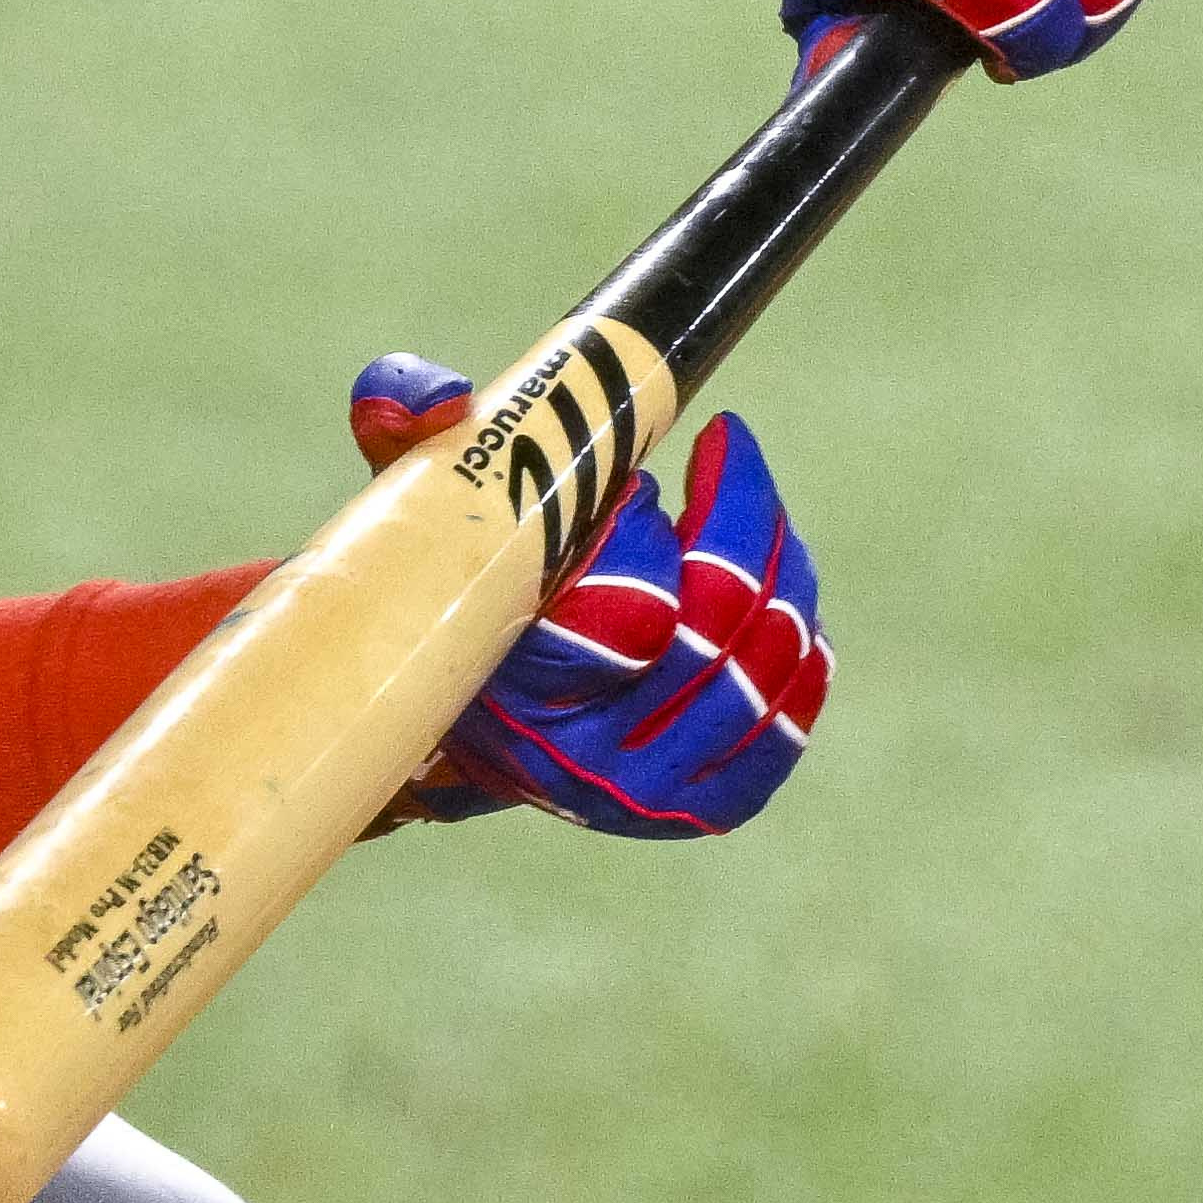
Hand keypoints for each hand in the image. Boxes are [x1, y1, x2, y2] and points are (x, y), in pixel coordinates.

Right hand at [344, 354, 829, 838]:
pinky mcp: (713, 804)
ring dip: (771, 556)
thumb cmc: (450, 589)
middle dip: (733, 516)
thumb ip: (403, 424)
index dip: (652, 527)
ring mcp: (659, 797)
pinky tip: (772, 574)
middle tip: (720, 452)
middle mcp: (592, 769)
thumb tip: (446, 399)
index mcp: (521, 702)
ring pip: (772, 653)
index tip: (644, 477)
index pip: (636, 610)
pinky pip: (794, 704)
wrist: (463, 718)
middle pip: (722, 621)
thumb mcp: (415, 501)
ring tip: (738, 502)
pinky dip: (798, 627)